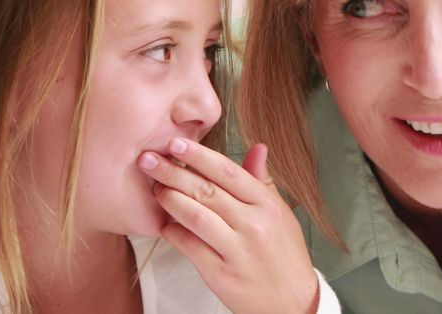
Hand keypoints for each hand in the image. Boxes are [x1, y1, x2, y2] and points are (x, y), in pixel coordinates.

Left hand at [138, 139, 317, 313]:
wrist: (292, 303)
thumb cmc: (284, 255)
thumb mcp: (280, 215)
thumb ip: (262, 181)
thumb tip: (257, 147)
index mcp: (268, 205)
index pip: (229, 171)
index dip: (199, 155)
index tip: (175, 143)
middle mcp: (254, 225)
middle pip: (207, 190)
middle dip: (173, 172)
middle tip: (149, 159)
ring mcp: (238, 251)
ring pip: (195, 216)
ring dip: (170, 199)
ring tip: (154, 188)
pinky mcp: (221, 275)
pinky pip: (190, 247)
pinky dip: (172, 232)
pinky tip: (163, 223)